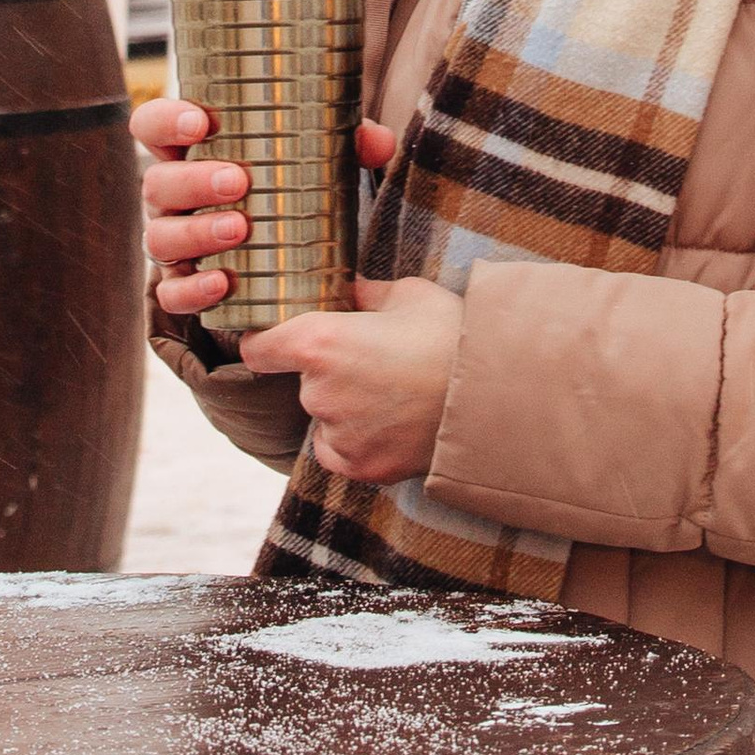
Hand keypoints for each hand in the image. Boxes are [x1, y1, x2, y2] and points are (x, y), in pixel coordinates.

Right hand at [135, 102, 398, 321]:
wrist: (279, 256)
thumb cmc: (285, 186)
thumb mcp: (311, 160)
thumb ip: (343, 143)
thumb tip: (377, 141)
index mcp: (189, 151)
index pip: (152, 126)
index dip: (165, 120)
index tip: (200, 122)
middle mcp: (171, 196)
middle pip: (157, 183)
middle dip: (193, 181)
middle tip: (237, 181)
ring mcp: (172, 242)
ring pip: (160, 237)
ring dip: (196, 232)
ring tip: (239, 229)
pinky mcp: (183, 286)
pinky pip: (172, 293)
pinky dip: (194, 289)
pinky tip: (221, 283)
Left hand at [240, 269, 462, 485]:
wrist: (495, 397)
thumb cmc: (450, 336)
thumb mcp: (406, 294)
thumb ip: (363, 293)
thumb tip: (346, 288)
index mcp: (321, 341)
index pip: (258, 348)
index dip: (264, 341)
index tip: (273, 339)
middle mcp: (318, 392)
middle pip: (302, 380)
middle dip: (326, 370)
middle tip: (372, 360)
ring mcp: (338, 434)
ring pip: (325, 415)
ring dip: (345, 405)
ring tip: (393, 391)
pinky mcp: (360, 467)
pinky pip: (340, 448)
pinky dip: (357, 437)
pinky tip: (392, 421)